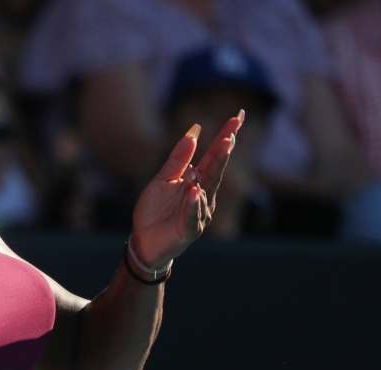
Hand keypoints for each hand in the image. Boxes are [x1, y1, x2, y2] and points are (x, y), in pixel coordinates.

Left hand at [131, 111, 245, 266]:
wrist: (143, 240)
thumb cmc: (154, 211)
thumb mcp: (162, 180)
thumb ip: (178, 159)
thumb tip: (194, 132)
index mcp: (196, 181)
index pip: (213, 156)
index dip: (225, 137)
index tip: (237, 116)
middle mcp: (203, 195)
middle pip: (216, 170)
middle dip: (224, 152)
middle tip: (232, 133)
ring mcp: (199, 213)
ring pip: (206, 191)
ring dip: (210, 172)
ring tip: (218, 149)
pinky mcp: (189, 230)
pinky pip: (192, 215)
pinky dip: (193, 204)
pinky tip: (195, 191)